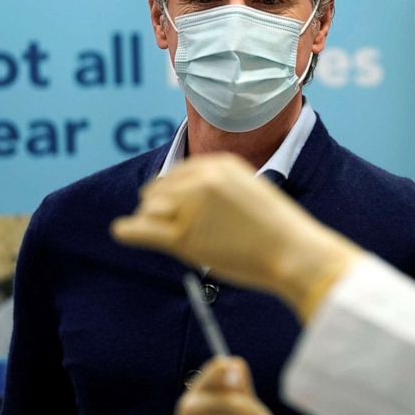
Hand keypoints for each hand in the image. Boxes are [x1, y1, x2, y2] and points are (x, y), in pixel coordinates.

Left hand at [111, 153, 360, 319]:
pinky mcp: (184, 236)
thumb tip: (188, 198)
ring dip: (153, 223)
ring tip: (168, 238)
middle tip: (168, 227)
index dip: (170, 192)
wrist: (294, 251)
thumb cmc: (278, 229)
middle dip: (158, 207)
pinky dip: (129, 231)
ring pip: (150, 210)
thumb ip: (218, 189)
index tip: (168, 205)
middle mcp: (202, 179)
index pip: (177, 173)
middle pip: (159, 190)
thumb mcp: (250, 192)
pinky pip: (144, 230)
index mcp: (219, 164)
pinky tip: (120, 231)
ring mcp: (191, 206)